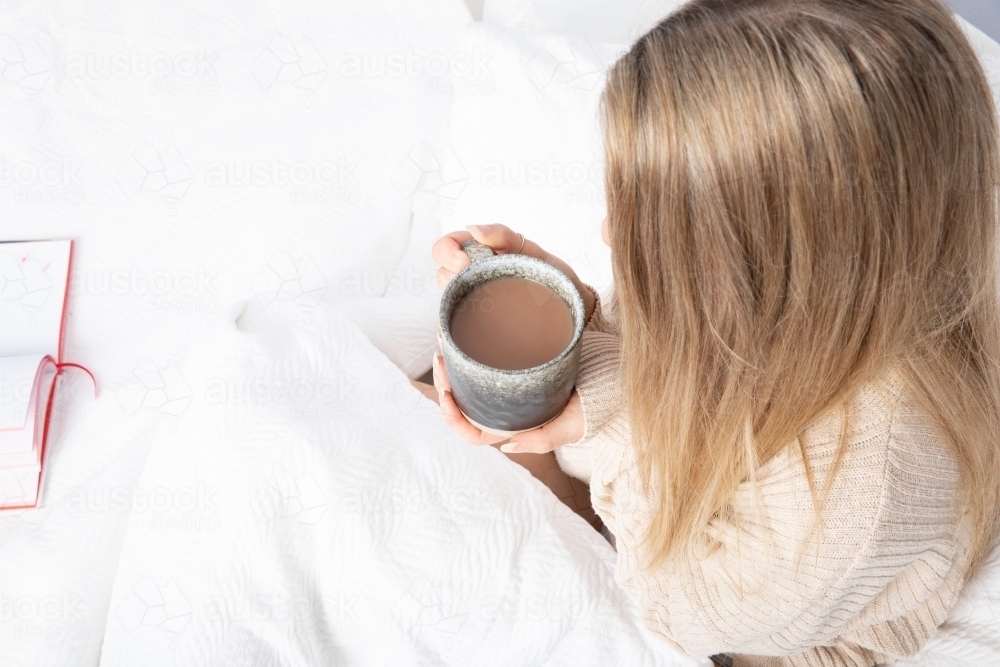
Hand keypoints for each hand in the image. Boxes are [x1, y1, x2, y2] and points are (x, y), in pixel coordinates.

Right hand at [431, 223, 595, 322]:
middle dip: (449, 277)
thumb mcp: (533, 252)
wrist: (574, 309)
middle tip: (474, 282)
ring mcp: (475, 304)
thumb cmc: (553, 276)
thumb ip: (505, 236)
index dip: (447, 251)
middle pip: (441, 276)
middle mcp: (472, 278)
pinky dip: (455, 333)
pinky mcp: (480, 329)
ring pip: (446, 303)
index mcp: (480, 254)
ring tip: (475, 309)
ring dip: (453, 304)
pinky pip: (458, 330)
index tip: (464, 261)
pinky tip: (465, 335)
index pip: (445, 247)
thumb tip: (474, 228)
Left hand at [431, 351, 584, 451]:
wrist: (604, 387)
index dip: (452, 416)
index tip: (446, 392)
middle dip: (445, 382)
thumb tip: (508, 447)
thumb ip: (539, 441)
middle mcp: (502, 412)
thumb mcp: (564, 430)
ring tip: (444, 341)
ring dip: (452, 365)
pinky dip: (468, 353)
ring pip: (467, 384)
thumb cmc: (584, 413)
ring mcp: (505, 392)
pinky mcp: (512, 372)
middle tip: (440, 356)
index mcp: (509, 430)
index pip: (470, 432)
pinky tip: (461, 337)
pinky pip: (482, 366)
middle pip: (461, 404)